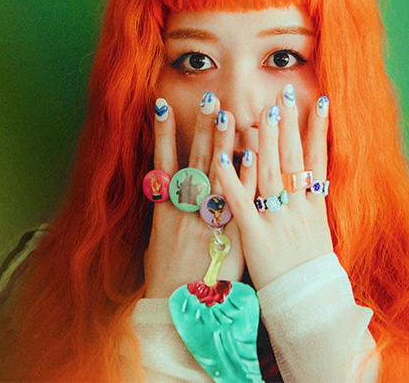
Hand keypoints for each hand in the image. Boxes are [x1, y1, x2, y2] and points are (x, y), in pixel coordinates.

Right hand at [143, 94, 253, 297]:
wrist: (179, 311)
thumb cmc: (166, 276)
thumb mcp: (157, 240)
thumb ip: (166, 211)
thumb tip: (166, 186)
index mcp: (165, 208)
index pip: (164, 160)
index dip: (164, 131)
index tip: (164, 103)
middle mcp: (185, 209)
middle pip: (194, 158)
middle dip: (201, 127)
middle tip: (208, 97)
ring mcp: (207, 220)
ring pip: (216, 174)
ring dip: (223, 142)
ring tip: (228, 112)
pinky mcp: (229, 236)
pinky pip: (238, 201)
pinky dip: (244, 177)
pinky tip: (251, 154)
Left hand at [216, 86, 332, 290]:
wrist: (308, 308)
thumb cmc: (309, 272)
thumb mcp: (317, 234)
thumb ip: (310, 205)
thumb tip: (310, 178)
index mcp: (314, 207)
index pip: (317, 159)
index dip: (317, 129)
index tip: (318, 100)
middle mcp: (298, 209)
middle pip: (292, 158)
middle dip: (288, 124)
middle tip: (283, 92)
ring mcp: (277, 221)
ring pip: (269, 173)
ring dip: (264, 140)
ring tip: (260, 110)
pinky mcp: (254, 237)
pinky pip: (240, 204)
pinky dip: (232, 179)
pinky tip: (224, 155)